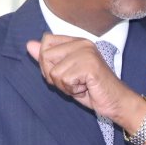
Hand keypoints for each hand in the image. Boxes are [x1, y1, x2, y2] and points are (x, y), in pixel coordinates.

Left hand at [26, 35, 142, 126]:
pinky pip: (65, 80)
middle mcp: (82, 43)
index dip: (47, 63)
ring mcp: (86, 53)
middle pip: (46, 56)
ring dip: (65, 86)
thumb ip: (49, 59)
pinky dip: (72, 90)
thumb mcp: (65, 74)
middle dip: (54, 76)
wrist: (116, 102)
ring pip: (54, 72)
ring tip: (81, 86)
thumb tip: (29, 44)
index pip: (46, 42)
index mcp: (76, 41)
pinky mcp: (89, 65)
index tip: (64, 73)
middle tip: (73, 82)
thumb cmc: (92, 90)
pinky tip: (86, 89)